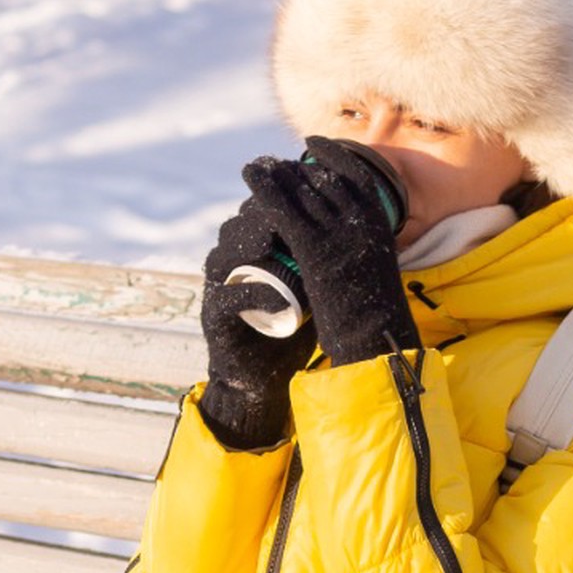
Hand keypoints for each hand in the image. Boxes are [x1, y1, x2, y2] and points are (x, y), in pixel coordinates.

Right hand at [196, 186, 319, 447]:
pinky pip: (227, 298)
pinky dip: (253, 296)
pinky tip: (276, 299)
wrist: (265, 374)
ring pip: (223, 254)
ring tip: (273, 242)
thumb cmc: (290, 325)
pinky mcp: (215, 317)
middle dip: (262, 214)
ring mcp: (219, 289)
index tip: (306, 197)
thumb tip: (357, 226)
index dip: (278, 199)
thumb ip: (322, 258)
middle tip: (288, 212)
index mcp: (250, 250)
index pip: (257, 212)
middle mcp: (230, 264)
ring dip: (248, 244)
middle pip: (238, 226)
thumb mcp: (310, 286)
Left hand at [243, 137, 419, 366]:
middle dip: (295, 167)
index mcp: (380, 221)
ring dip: (276, 172)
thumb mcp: (376, 268)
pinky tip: (252, 176)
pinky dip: (265, 188)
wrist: (376, 337)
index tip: (313, 146)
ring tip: (257, 165)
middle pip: (322, 176)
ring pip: (300, 188)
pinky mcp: (312, 248)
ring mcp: (336, 231)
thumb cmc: (376, 313)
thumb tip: (354, 243)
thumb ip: (365, 248)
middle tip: (274, 163)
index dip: (332, 154)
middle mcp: (360, 218)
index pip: (356, 172)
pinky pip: (282, 209)